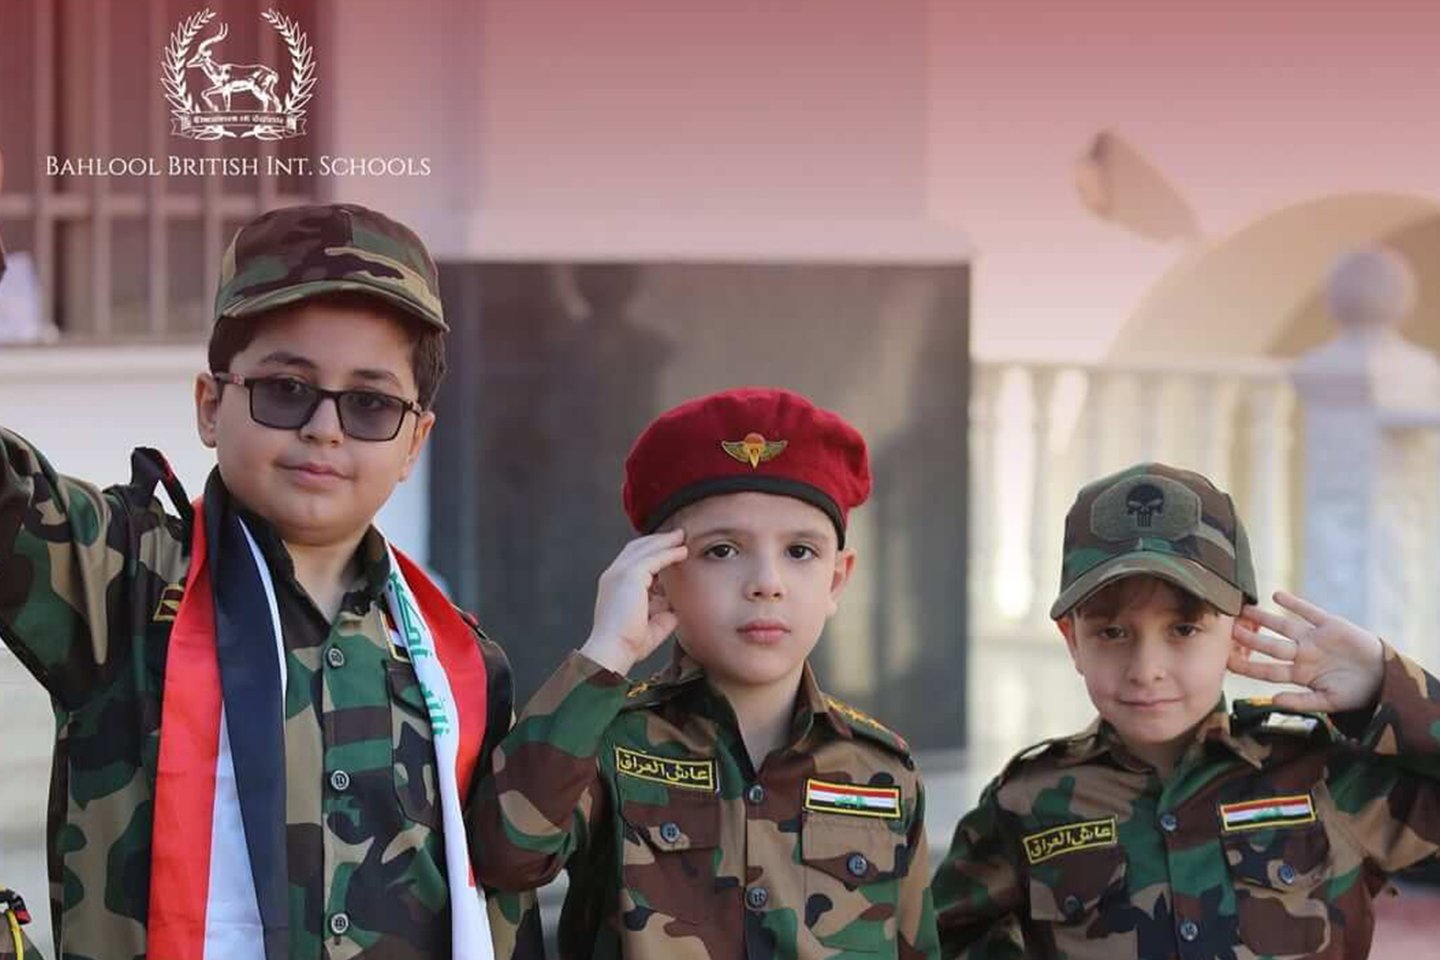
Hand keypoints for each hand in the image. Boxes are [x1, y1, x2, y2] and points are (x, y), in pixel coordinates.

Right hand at [580, 530, 687, 675]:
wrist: (613, 650)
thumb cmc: (628, 644)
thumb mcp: (650, 625)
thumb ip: (661, 614)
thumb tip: (674, 608)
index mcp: (614, 585)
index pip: (632, 559)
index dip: (651, 552)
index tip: (669, 550)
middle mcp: (614, 575)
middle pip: (637, 547)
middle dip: (658, 540)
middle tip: (677, 535)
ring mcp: (619, 573)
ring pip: (645, 548)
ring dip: (665, 541)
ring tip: (681, 536)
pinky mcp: (630, 575)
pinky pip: (654, 558)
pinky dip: (669, 552)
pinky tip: (681, 552)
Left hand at [1228, 590, 1384, 712]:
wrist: (1384, 677)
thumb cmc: (1356, 693)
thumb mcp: (1329, 702)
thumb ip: (1302, 701)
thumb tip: (1274, 700)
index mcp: (1300, 674)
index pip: (1267, 669)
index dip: (1247, 666)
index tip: (1225, 662)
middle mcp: (1302, 654)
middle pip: (1269, 645)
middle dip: (1248, 638)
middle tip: (1227, 630)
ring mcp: (1314, 638)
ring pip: (1283, 626)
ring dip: (1264, 618)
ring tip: (1244, 609)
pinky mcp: (1330, 625)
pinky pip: (1308, 612)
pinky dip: (1294, 604)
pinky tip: (1277, 596)